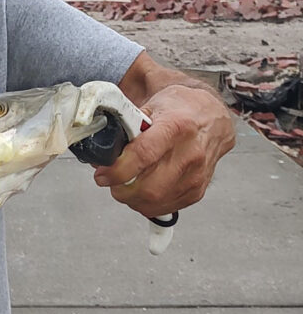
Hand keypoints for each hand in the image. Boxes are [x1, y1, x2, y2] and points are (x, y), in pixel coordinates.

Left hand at [93, 84, 234, 218]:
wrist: (212, 119)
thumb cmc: (180, 110)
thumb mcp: (151, 106)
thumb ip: (126, 126)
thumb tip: (102, 149)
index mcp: (176, 126)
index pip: (143, 155)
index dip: (117, 170)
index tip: (103, 173)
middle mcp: (190, 153)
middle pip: (149, 187)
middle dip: (120, 189)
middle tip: (110, 181)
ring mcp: (196, 175)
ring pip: (155, 201)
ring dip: (130, 198)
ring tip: (123, 185)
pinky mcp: (197, 191)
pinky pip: (165, 207)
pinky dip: (145, 204)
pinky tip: (140, 191)